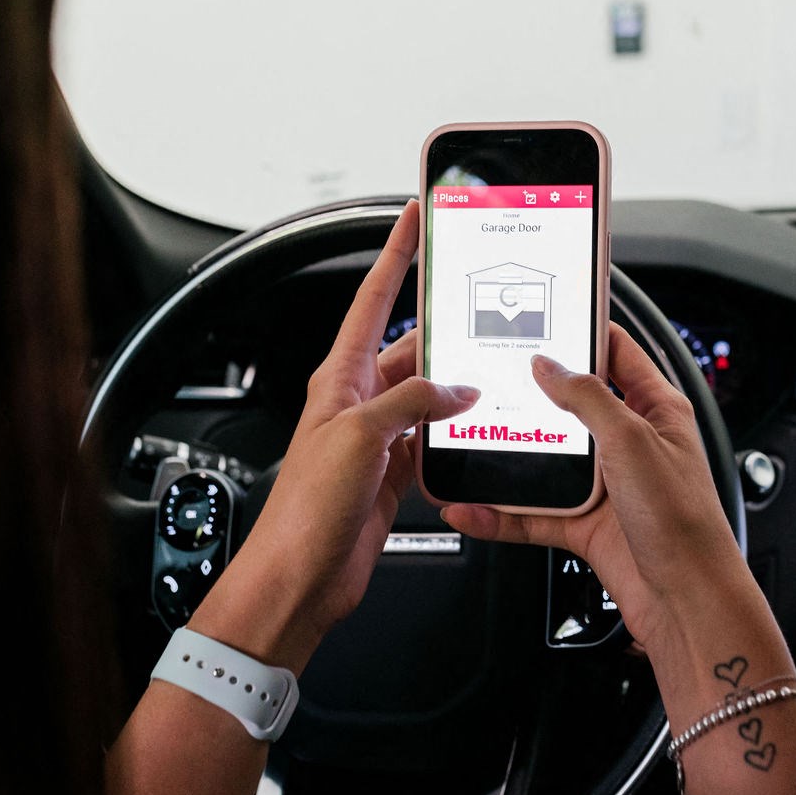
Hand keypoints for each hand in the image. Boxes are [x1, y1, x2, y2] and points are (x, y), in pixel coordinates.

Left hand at [195, 202, 477, 668]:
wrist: (301, 575)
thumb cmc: (305, 509)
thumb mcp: (360, 436)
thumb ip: (411, 403)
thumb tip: (456, 387)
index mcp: (339, 378)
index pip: (372, 299)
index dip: (395, 255)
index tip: (413, 219)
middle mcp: (358, 401)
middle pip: (411, 348)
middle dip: (445, 329)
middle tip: (480, 302)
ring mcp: (378, 437)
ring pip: (429, 394)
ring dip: (458, 387)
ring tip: (494, 369)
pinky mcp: (394, 472)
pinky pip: (434, 438)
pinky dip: (458, 432)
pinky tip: (481, 427)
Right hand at [442, 324, 745, 653]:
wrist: (686, 601)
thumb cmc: (684, 523)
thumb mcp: (632, 441)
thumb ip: (587, 398)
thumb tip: (549, 365)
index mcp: (656, 409)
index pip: (617, 352)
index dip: (582, 331)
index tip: (544, 317)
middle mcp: (630, 443)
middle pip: (571, 405)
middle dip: (531, 396)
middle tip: (490, 377)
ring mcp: (606, 485)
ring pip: (545, 461)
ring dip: (508, 458)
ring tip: (468, 444)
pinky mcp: (586, 524)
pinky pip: (533, 512)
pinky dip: (501, 513)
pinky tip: (473, 508)